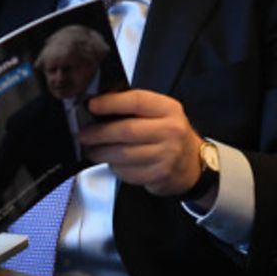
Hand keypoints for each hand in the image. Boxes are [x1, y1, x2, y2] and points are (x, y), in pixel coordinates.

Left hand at [77, 89, 203, 195]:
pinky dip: (114, 167)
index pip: (136, 101)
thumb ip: (134, 108)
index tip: (92, 106)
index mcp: (169, 109)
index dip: (111, 102)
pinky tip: (112, 162)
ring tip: (92, 150)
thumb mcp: (160, 113)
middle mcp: (170, 130)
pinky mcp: (159, 174)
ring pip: (123, 154)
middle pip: (126, 130)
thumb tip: (98, 107)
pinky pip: (127, 171)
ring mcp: (166, 154)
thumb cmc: (170, 135)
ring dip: (101, 152)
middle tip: (84, 134)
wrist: (192, 163)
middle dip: (99, 133)